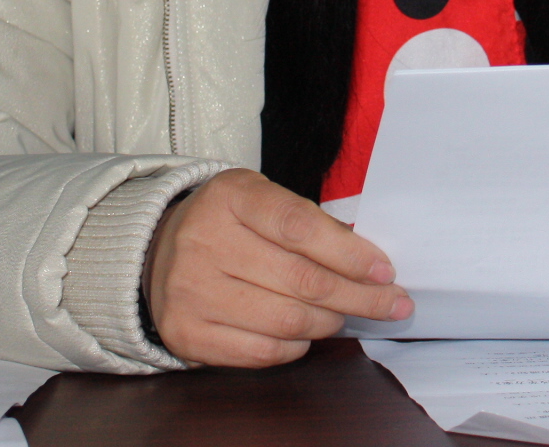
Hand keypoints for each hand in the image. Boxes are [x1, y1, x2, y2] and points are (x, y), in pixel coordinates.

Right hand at [143, 168, 411, 366]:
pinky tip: (306, 335)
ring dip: (329, 322)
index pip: (300, 228)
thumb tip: (369, 263)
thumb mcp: (262, 199)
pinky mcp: (186, 332)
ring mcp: (192, 290)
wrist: (156, 251)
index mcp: (230, 197)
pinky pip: (260, 352)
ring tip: (344, 315)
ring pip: (286, 321)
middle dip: (358, 296)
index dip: (350, 254)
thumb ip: (309, 223)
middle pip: (301, 280)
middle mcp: (205, 242)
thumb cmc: (228, 223)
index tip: (384, 271)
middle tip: (391, 304)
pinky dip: (295, 347)